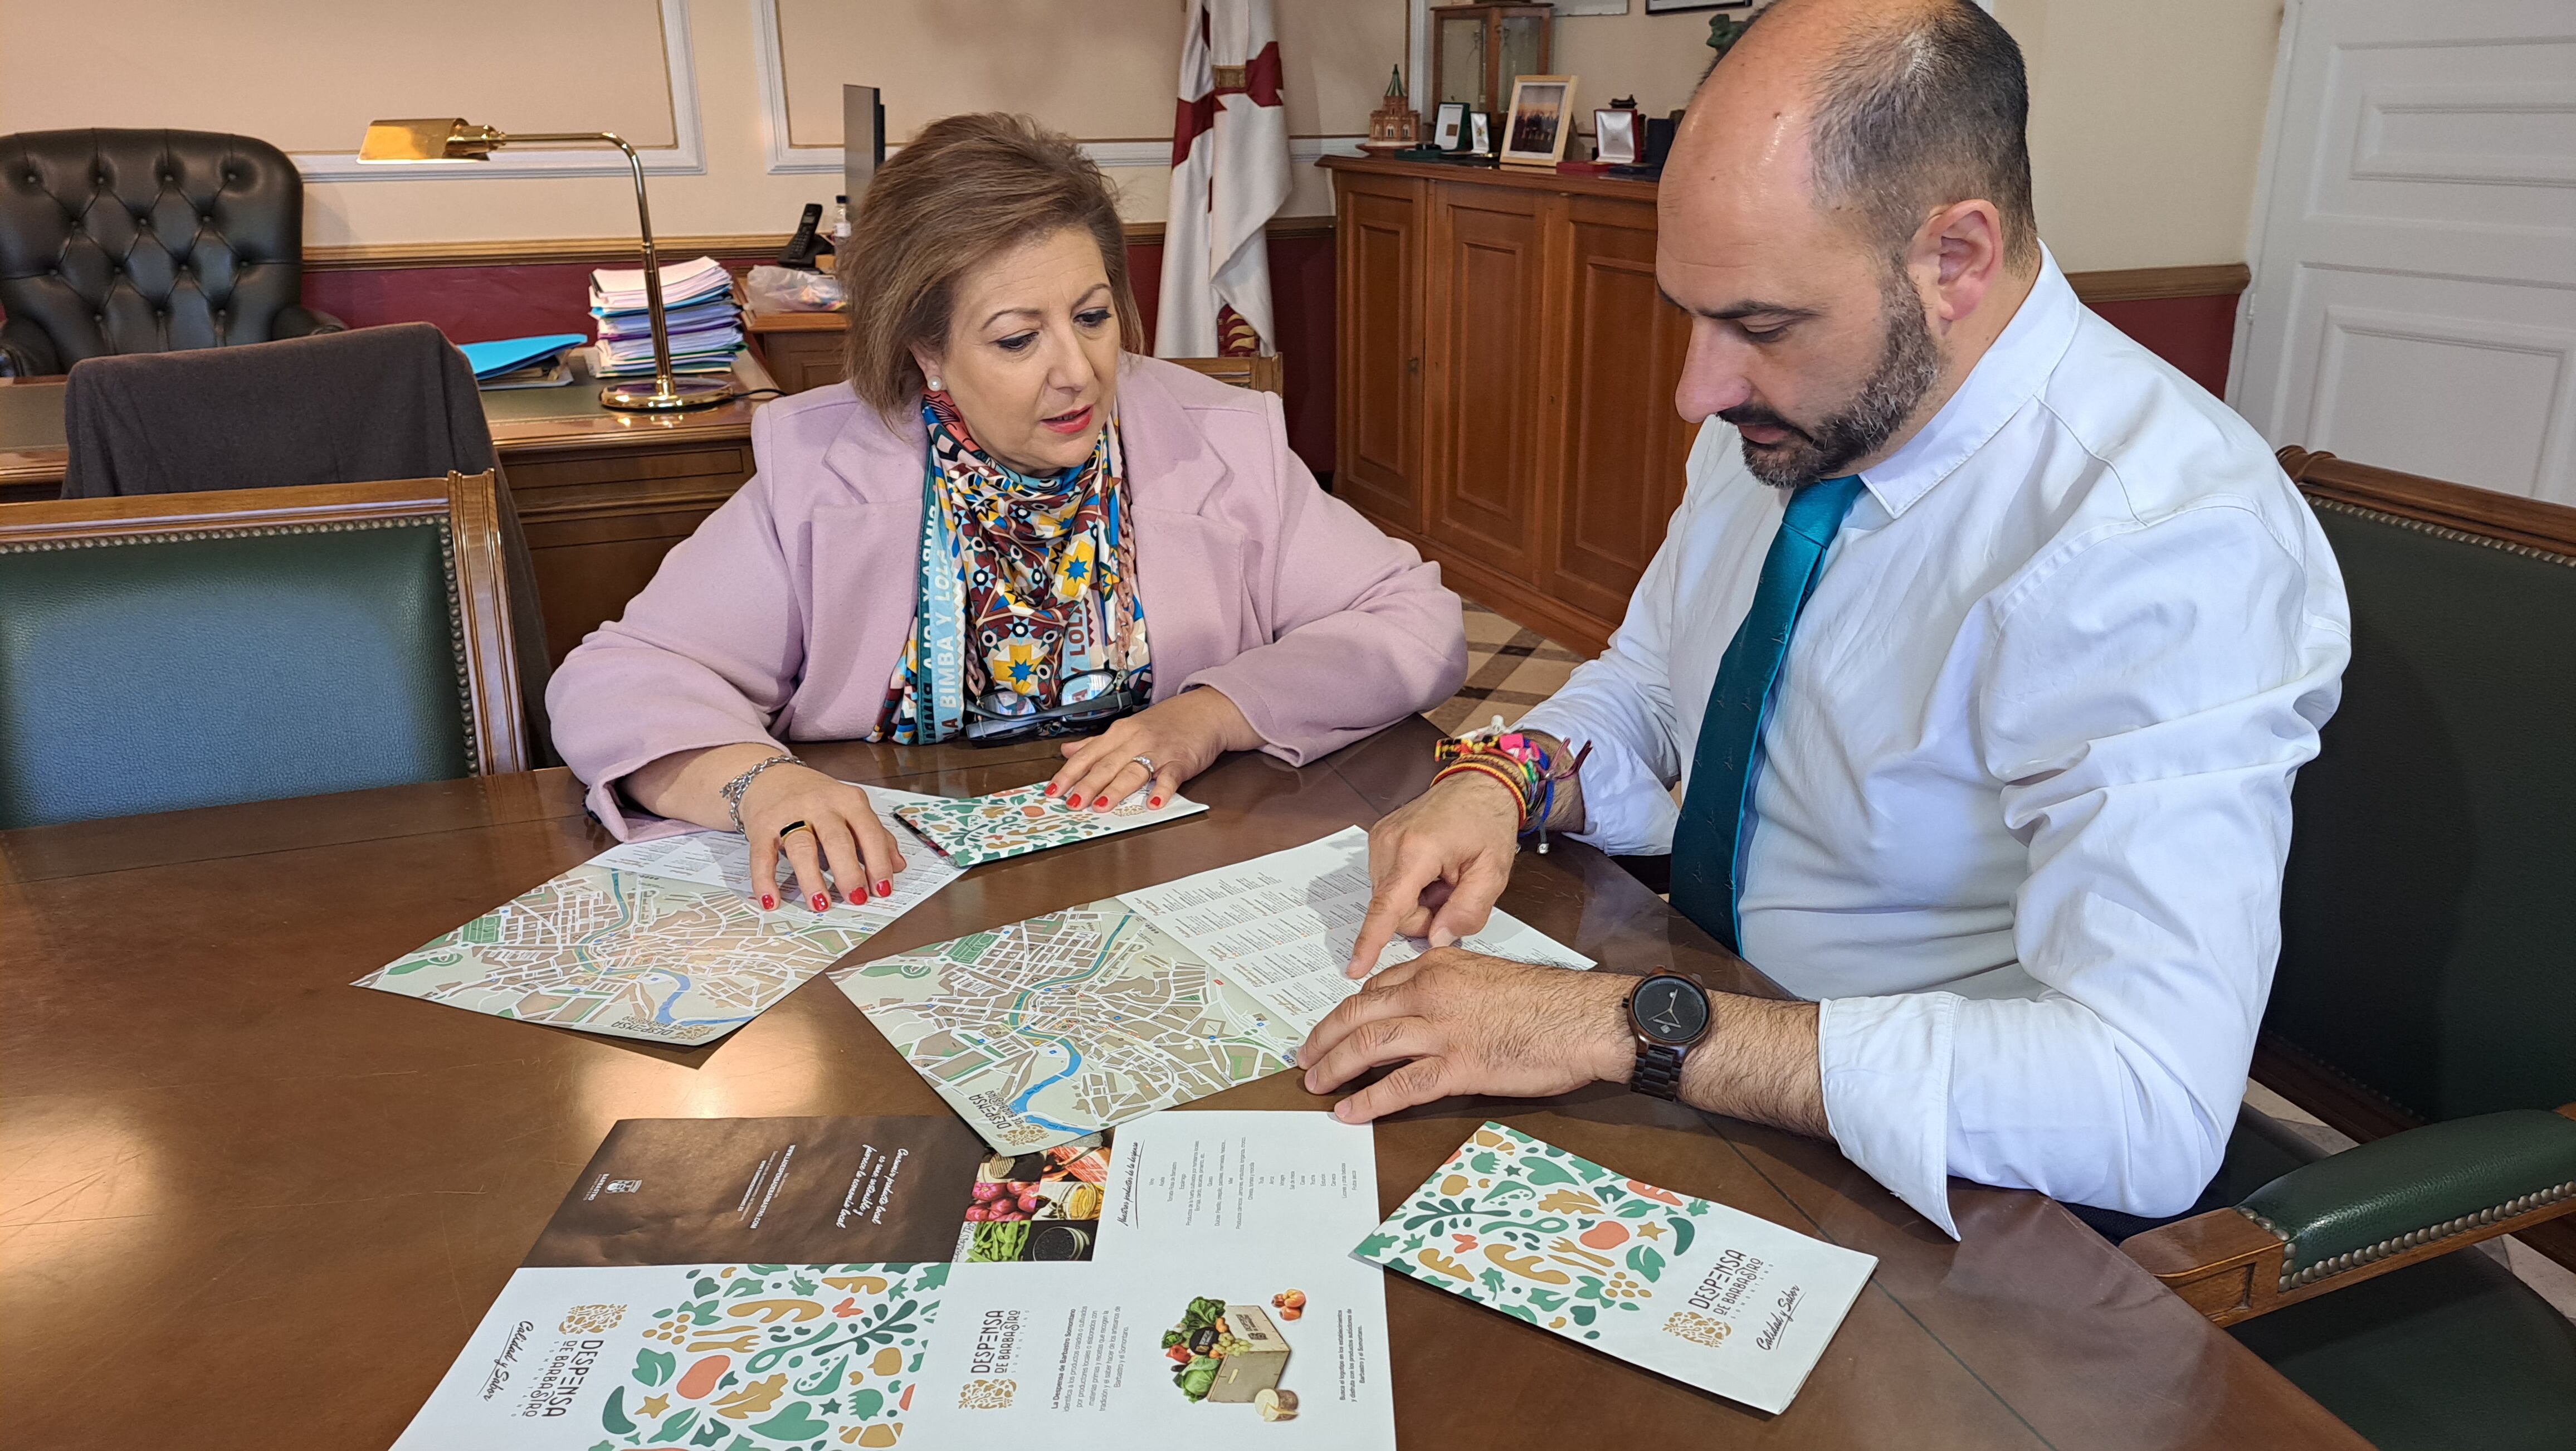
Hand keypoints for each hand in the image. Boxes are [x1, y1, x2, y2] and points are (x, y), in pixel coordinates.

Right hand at [737, 763, 909, 912]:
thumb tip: (898, 865)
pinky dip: (765, 881)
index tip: (883, 889)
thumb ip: (876, 835)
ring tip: (821, 904)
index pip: (869, 832)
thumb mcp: (851, 808)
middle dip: (849, 871)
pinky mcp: (761, 826)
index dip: (878, 862)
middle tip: (856, 899)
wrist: (769, 775)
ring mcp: (789, 814)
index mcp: (848, 801)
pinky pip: (762, 856)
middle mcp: (820, 804)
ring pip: (802, 848)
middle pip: (837, 840)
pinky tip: (771, 901)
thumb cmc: (817, 798)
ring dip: (812, 879)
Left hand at [1047, 686, 1259, 811]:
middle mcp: (1135, 741)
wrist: (1205, 711)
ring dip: (1116, 789)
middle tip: (1072, 803)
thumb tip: (1067, 751)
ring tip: (1102, 806)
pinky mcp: (1181, 761)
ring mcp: (1158, 751)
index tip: (1052, 791)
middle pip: (1107, 765)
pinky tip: (1153, 803)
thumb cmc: (1165, 723)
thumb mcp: (1127, 728)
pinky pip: (1169, 776)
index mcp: (1119, 733)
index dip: (1069, 773)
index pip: (1088, 755)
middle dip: (1088, 785)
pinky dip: (1162, 790)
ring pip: (1133, 771)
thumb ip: (1096, 743)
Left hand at [1298, 949, 1632, 1122]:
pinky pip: (1400, 1085)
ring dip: (1335, 1066)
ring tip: (1315, 1084)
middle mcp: (1432, 992)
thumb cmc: (1547, 1004)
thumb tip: (1429, 1014)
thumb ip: (1452, 990)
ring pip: (1370, 1045)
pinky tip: (1350, 1111)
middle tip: (1306, 1057)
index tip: (1335, 1027)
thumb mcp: (1489, 979)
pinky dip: (1369, 1100)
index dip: (1349, 1011)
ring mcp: (1442, 1029)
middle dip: (1325, 1037)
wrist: (1583, 1019)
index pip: (1378, 987)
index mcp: (1439, 968)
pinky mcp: (1458, 1065)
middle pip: (1359, 1012)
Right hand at [1343, 771, 1522, 976]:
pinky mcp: (1378, 839)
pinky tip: (1432, 869)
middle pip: (1394, 910)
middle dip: (1425, 913)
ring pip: (1390, 899)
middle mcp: (1389, 843)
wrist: (1479, 784)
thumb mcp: (1492, 872)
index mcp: (1417, 850)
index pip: (1388, 907)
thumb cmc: (1487, 822)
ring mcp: (1380, 839)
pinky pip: (1388, 883)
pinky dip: (1411, 885)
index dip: (1371, 941)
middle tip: (1453, 890)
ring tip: (1444, 875)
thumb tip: (1437, 939)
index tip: (1355, 967)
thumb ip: (1467, 911)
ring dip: (1418, 899)